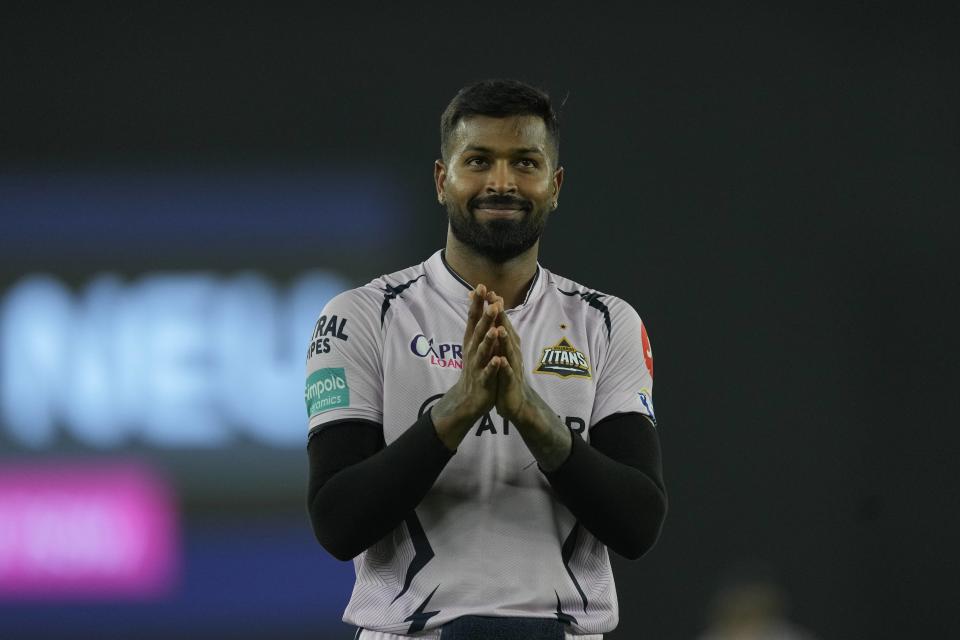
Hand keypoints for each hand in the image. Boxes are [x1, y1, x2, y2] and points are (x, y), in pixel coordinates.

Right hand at [431, 284, 502, 449]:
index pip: (473, 318)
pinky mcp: (483, 380)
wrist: (468, 398)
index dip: (477, 303)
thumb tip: (478, 302)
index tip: (481, 286)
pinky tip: (498, 360)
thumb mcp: (474, 344)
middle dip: (485, 317)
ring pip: (483, 351)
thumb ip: (477, 324)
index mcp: (472, 341)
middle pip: (478, 331)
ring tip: (494, 329)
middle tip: (492, 302)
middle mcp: (473, 350)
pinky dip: (493, 367)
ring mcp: (477, 366)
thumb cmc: (475, 367)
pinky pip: (488, 373)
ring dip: (488, 340)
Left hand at [491, 310, 531, 424]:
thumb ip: (497, 331)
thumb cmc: (505, 372)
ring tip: (500, 329)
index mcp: (507, 343)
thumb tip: (492, 312)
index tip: (485, 290)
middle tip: (495, 300)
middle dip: (501, 317)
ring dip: (505, 340)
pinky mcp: (510, 381)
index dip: (494, 306)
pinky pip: (508, 373)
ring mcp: (512, 365)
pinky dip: (505, 366)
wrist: (514, 400)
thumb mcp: (500, 350)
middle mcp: (512, 351)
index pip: (500, 321)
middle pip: (506, 331)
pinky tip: (501, 361)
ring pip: (509, 350)